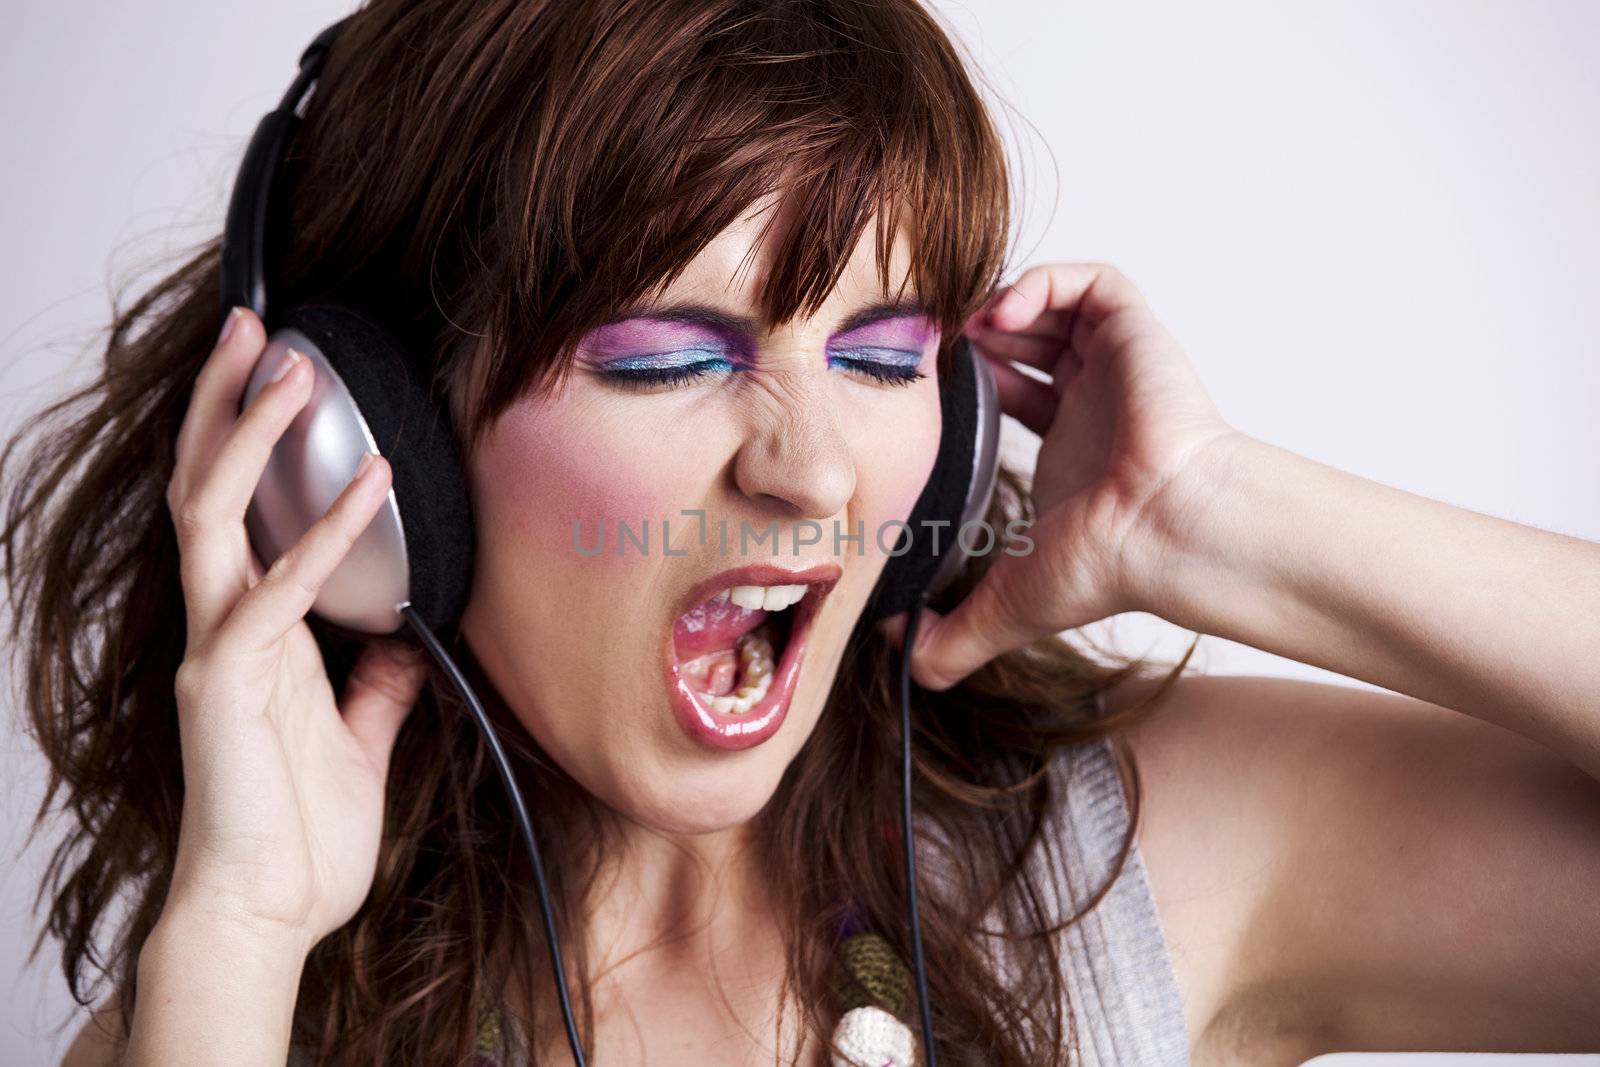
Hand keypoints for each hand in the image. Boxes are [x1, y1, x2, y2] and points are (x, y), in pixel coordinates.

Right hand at [163, 307, 427, 948]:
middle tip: (257, 327)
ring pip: (213, 513)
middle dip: (226, 404)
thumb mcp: (356, 736)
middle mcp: (220, 625)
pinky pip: (275, 593)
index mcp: (250, 632)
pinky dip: (323, 536)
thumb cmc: (301, 834)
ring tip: (291, 366)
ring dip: (252, 436)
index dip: (251, 443)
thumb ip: (373, 683)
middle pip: (204, 486)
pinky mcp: (225, 684)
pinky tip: (368, 486)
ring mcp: (215, 648)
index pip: (239, 513)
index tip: (284, 379)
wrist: (268, 911)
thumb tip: (402, 640)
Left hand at [881, 262, 1241, 689]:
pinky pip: (1091, 281)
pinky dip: (1042, 283)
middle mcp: (1093, 402)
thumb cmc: (1109, 565)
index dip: (964, 385)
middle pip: (1028, 344)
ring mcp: (1115, 365)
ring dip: (1001, 307)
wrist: (1167, 532)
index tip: (920, 393)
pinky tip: (1002, 317)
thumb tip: (895, 651)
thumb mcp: (1006, 606)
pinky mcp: (1134, 331)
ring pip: (1055, 307)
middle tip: (933, 352)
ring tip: (963, 331)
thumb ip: (950, 639)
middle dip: (977, 341)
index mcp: (1069, 450)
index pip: (1010, 395)